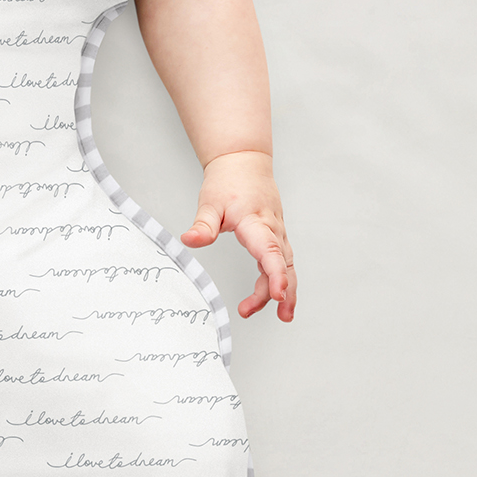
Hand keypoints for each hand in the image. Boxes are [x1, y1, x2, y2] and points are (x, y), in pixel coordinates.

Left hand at [179, 150, 294, 322]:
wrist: (243, 161)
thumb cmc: (229, 181)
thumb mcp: (210, 202)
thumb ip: (203, 225)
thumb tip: (190, 240)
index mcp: (256, 221)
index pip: (270, 252)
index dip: (275, 275)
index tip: (278, 294)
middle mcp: (272, 229)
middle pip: (283, 263)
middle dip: (286, 290)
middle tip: (282, 314)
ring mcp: (277, 233)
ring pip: (286, 264)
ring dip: (286, 289)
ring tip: (281, 315)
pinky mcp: (276, 236)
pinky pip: (283, 260)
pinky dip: (282, 279)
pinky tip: (274, 297)